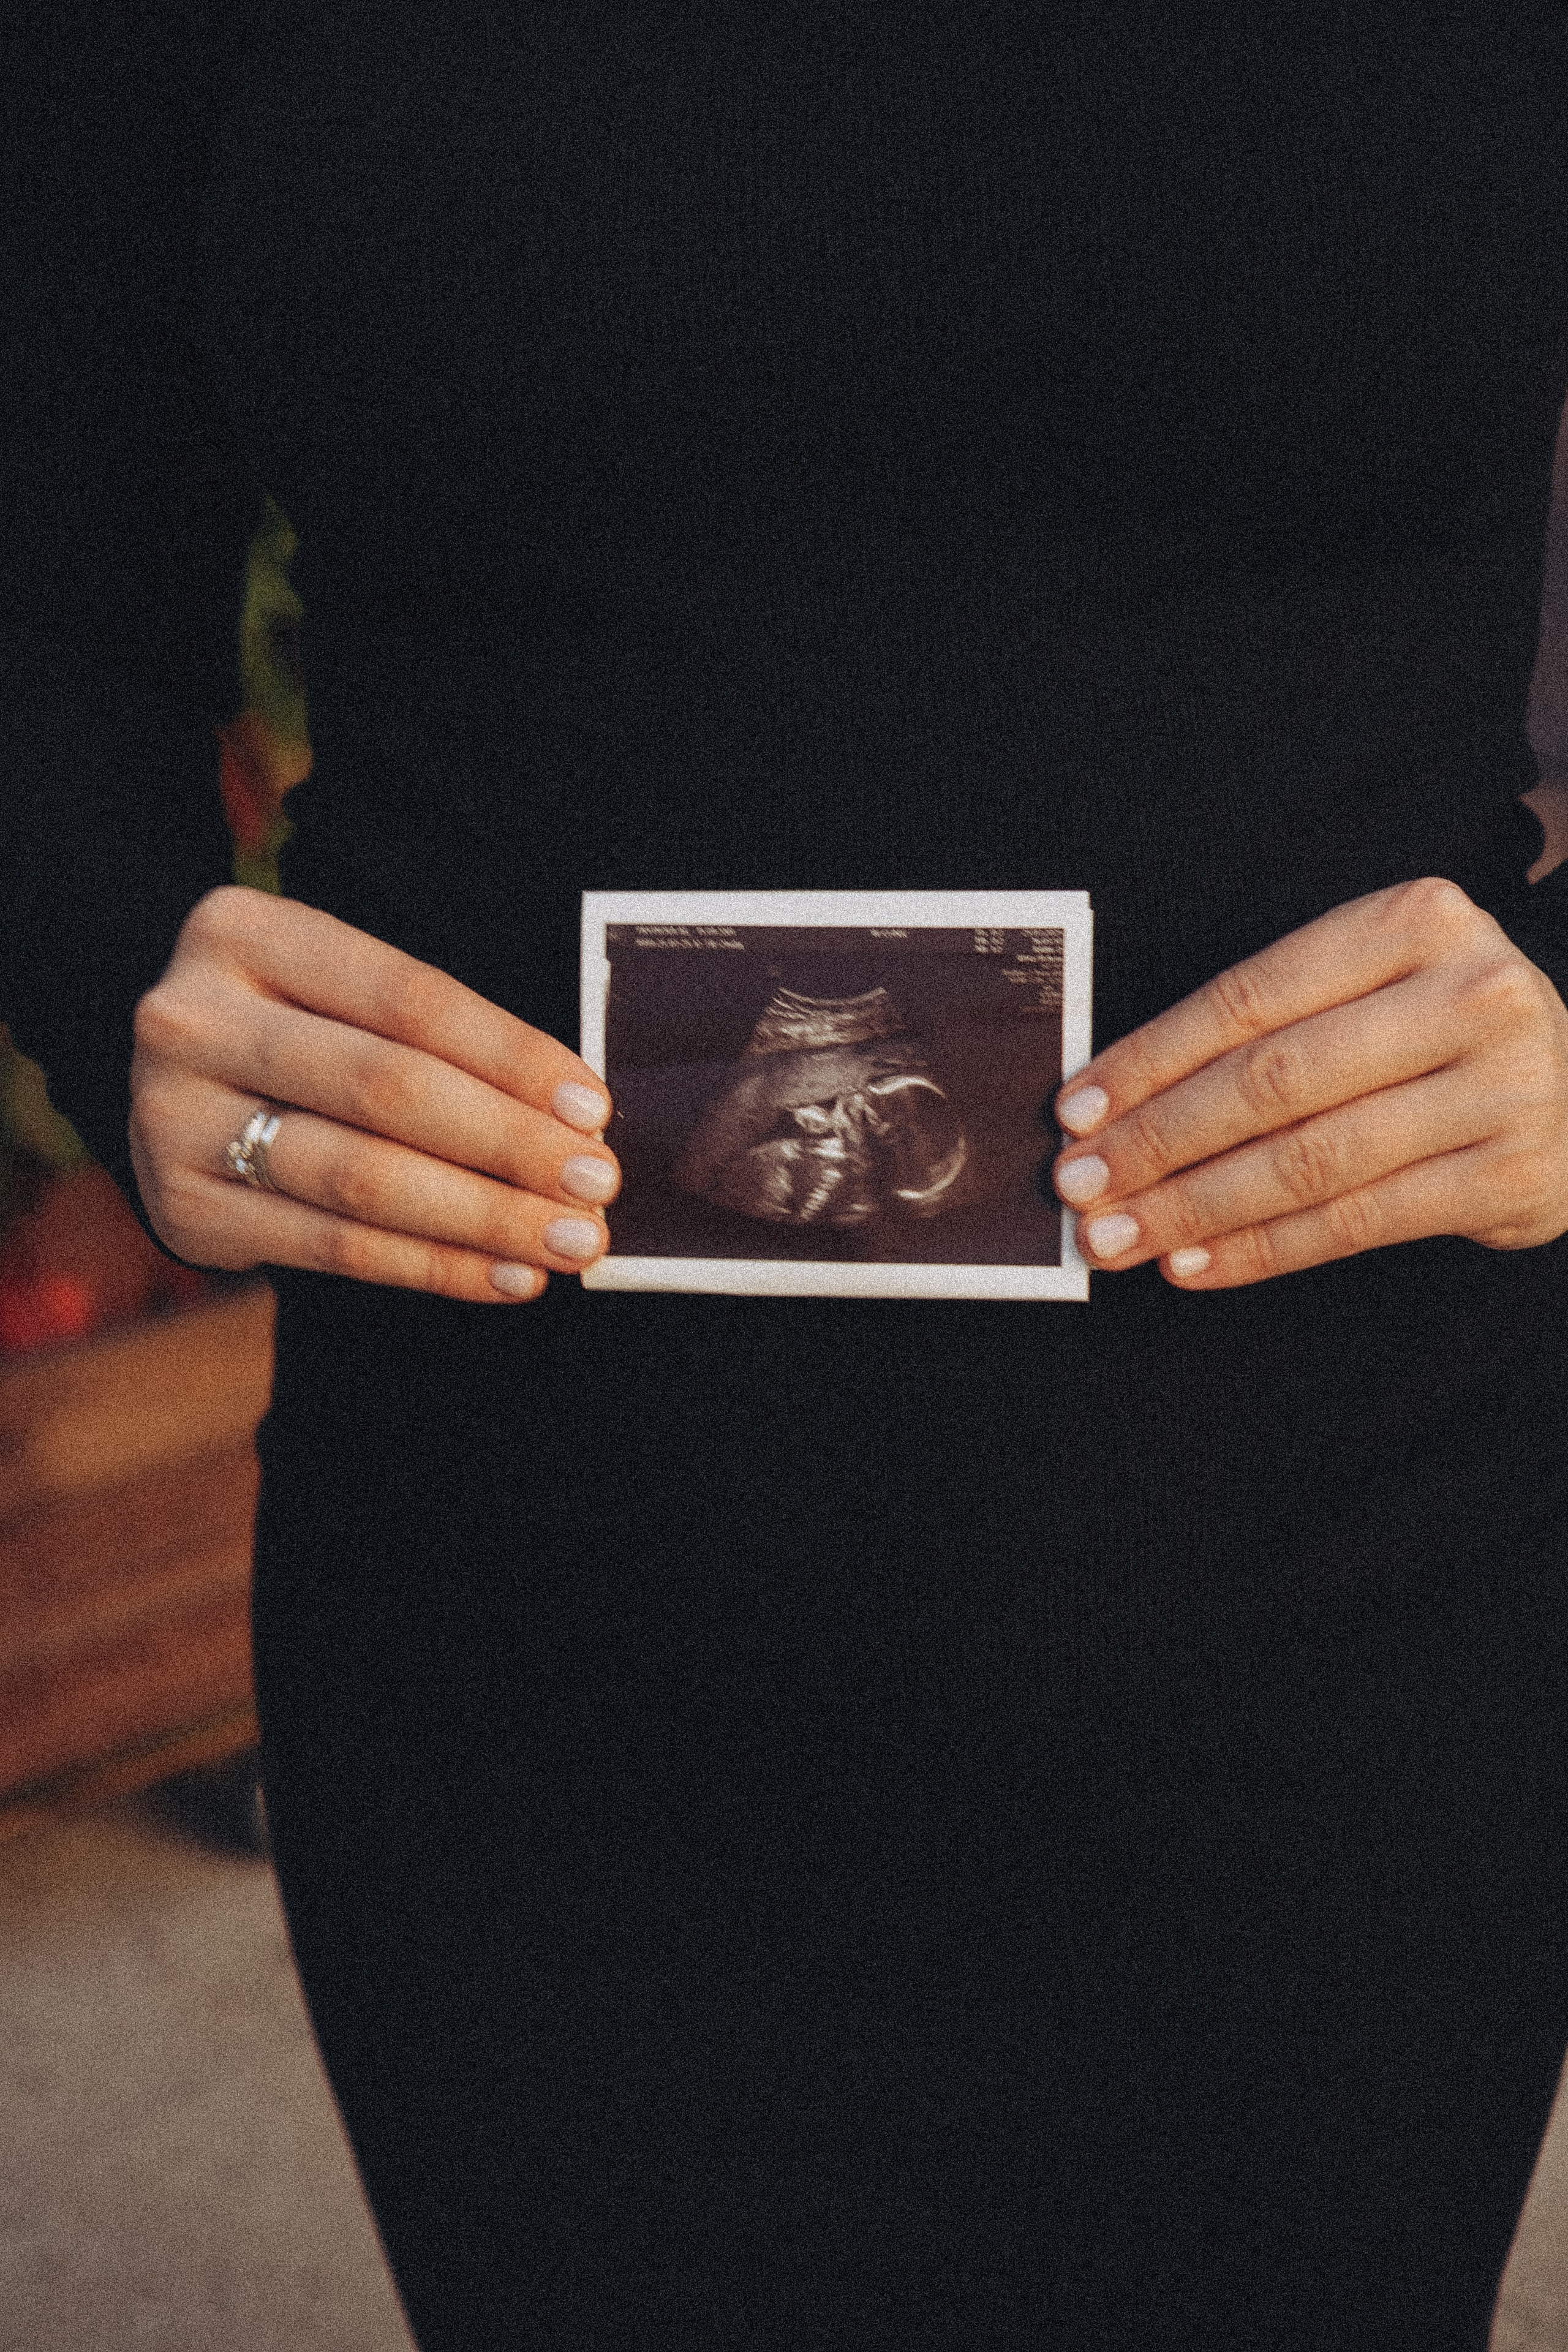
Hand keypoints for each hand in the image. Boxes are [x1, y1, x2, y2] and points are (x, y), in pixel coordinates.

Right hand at [130, 887, 617, 1299]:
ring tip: (568, 1241)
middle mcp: (191, 1018)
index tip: (594, 1108)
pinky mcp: (181, 1207)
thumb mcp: (347, 996)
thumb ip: (440, 1038)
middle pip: (386, 1089)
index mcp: (245, 933)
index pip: (409, 999)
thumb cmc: (305, 1033)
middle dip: (509, 1144)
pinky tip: (505, 1276)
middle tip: (595, 1185)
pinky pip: (332, 1247)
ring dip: (483, 1217)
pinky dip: (432, 1267)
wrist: (178, 1091)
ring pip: (360, 1178)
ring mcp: (171, 1116)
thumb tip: (578, 1119)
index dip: (512, 1058)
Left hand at [1051, 877, 1567, 1288]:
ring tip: (1117, 1236)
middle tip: (1079, 1184)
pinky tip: (1193, 1265)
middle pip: (1273, 1080)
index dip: (1151, 1058)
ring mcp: (1504, 1086)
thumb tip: (1115, 1105)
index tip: (1075, 1109)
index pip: (1250, 997)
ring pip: (1308, 1160)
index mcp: (1417, 921)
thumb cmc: (1442, 1039)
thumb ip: (1269, 1028)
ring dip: (1195, 1207)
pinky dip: (1261, 1250)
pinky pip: (1356, 1222)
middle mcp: (1471, 992)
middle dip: (1158, 1141)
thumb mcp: (1374, 991)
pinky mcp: (1514, 1176)